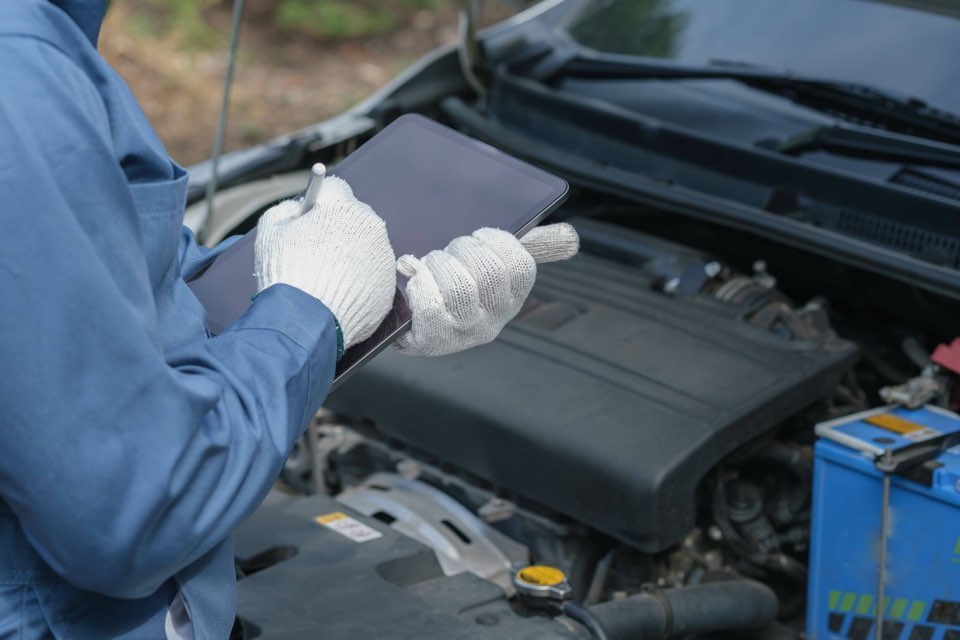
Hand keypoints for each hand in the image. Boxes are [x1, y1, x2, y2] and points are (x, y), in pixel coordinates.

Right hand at [255, 177, 395, 348]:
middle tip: (317, 249)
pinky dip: (359, 280)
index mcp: (343, 207)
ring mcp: (383, 258)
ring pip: (366, 247)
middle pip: (355, 217)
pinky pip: (372, 275)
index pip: (334, 189)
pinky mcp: (387, 285)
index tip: (310, 216)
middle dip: (338, 227)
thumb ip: (287, 210)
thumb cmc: (285, 272)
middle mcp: (371, 227)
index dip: (318, 202)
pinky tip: (338, 292)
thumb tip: (298, 210)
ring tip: (326, 276)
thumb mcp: (271, 230)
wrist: (304, 321)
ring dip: (350, 254)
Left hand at [395, 223, 578, 356]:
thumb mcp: (487, 269)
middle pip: (489, 271)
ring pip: (459, 283)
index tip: (478, 237)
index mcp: (510, 301)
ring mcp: (464, 333)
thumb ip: (524, 249)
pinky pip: (430, 297)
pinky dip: (419, 277)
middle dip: (464, 248)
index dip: (497, 242)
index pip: (520, 266)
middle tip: (450, 251)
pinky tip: (413, 274)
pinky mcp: (433, 337)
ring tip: (430, 264)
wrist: (402, 324)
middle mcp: (493, 322)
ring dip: (439, 262)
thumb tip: (571, 237)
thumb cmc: (448, 287)